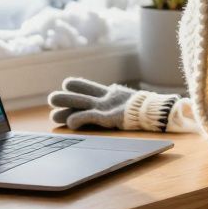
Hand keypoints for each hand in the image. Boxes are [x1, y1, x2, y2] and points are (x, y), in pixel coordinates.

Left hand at [48, 78, 180, 131]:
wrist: (155, 111)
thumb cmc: (143, 108)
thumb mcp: (126, 98)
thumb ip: (115, 96)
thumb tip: (110, 94)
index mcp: (108, 92)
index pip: (85, 85)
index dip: (74, 86)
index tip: (66, 86)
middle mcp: (103, 97)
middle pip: (77, 93)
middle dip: (63, 97)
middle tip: (52, 99)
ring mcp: (105, 106)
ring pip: (78, 103)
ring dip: (64, 107)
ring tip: (53, 114)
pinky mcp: (107, 116)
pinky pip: (88, 117)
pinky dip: (77, 119)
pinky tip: (69, 123)